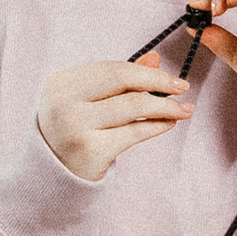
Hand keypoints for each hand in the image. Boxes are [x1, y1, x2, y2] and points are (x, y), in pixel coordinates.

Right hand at [38, 51, 193, 181]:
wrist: (52, 176)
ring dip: (165, 107)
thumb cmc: (73, 131)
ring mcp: (75, 126)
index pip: (112, 69)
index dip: (146, 71)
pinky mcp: (91, 150)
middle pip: (122, 81)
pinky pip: (134, 133)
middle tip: (183, 88)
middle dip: (158, 82)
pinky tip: (168, 124)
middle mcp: (63, 102)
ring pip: (132, 107)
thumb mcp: (88, 102)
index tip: (172, 77)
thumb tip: (155, 59)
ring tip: (184, 110)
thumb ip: (118, 80)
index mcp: (60, 83)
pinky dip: (156, 126)